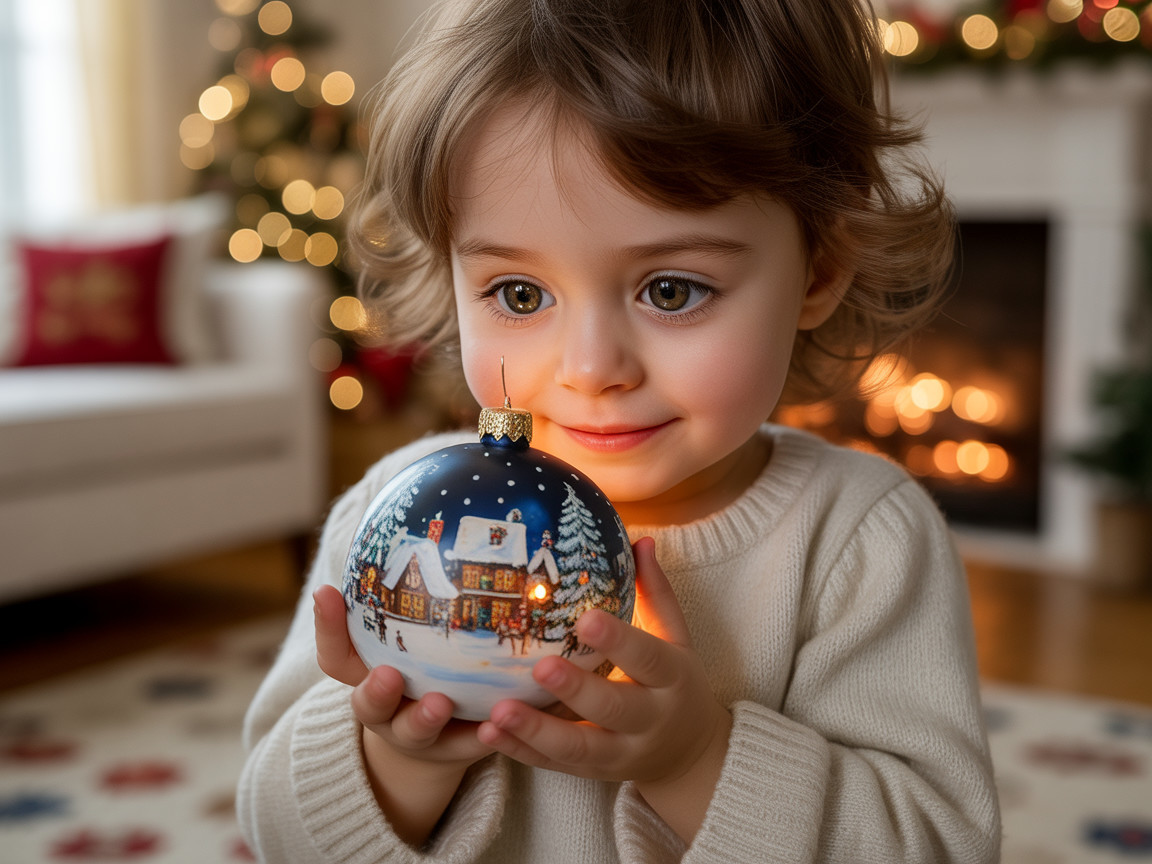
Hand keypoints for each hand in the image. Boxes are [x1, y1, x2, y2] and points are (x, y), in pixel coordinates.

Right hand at [313, 584, 492, 845]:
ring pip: (416, 730)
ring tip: (442, 703)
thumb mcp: (402, 637)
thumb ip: (398, 596)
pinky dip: (480, 736)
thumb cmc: (422, 669)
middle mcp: (386, 709)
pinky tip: (494, 723)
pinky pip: (469, 745)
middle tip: (387, 676)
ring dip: (425, 717)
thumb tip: (400, 524)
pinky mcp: (459, 749)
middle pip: (369, 705)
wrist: (445, 737)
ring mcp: (420, 734)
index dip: (328, 625)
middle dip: (375, 692)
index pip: (336, 653)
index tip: (327, 592)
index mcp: (366, 678)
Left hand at [476, 537, 731, 840]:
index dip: (619, 641)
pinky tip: (490, 732)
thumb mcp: (678, 638)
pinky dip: (523, 752)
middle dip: (576, 690)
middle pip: (613, 709)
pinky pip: (556, 766)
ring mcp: (622, 753)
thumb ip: (656, 592)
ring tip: (498, 712)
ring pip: (580, 749)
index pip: (648, 659)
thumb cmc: (677, 683)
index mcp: (672, 679)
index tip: (587, 619)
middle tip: (539, 667)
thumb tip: (640, 539)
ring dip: (537, 731)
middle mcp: (650, 720)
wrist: (691, 755)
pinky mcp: (596, 774)